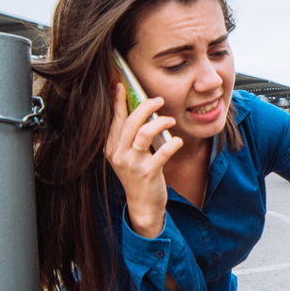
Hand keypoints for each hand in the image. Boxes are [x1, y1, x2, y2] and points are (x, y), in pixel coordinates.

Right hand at [104, 84, 183, 236]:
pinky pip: (162, 152)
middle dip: (145, 107)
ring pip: (144, 134)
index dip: (118, 101)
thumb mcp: (127, 157)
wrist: (142, 205)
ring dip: (159, 123)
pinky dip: (172, 143)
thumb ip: (129, 138)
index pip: (115, 120)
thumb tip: (138, 115)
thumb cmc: (138, 178)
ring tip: (170, 120)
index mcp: (111, 148)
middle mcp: (119, 154)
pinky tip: (177, 140)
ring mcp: (132, 164)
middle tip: (158, 100)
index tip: (121, 85)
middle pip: (130, 122)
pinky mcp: (148, 172)